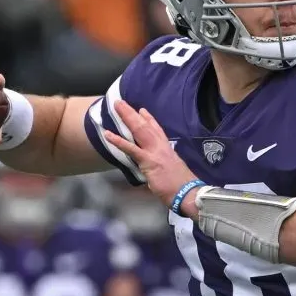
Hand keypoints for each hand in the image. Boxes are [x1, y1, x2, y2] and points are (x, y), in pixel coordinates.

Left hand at [103, 100, 200, 216]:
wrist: (188, 193)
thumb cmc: (182, 187)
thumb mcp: (173, 172)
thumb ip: (163, 167)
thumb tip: (158, 170)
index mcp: (168, 150)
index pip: (158, 131)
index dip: (149, 120)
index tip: (142, 110)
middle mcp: (162, 147)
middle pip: (146, 126)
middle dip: (133, 113)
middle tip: (122, 102)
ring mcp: (154, 152)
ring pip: (139, 130)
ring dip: (127, 117)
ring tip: (116, 106)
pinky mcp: (148, 161)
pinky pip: (131, 149)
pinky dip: (118, 141)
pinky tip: (108, 134)